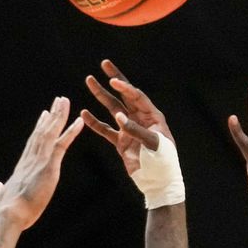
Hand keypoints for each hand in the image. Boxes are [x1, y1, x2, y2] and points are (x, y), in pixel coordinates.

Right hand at [0, 96, 84, 230]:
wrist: (10, 214)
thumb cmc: (6, 212)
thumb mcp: (0, 199)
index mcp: (22, 167)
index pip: (33, 143)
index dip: (39, 128)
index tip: (44, 115)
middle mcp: (30, 158)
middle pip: (42, 132)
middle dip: (51, 115)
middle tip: (58, 100)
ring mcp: (39, 160)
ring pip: (50, 132)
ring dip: (59, 115)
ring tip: (65, 101)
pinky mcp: (49, 166)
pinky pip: (62, 144)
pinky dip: (71, 131)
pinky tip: (79, 121)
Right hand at [80, 59, 172, 175]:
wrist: (159, 183)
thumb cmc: (163, 163)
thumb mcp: (154, 145)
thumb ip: (136, 130)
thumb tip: (118, 116)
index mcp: (153, 117)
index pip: (137, 97)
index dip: (125, 88)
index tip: (113, 80)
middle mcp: (140, 119)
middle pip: (124, 95)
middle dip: (114, 79)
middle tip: (104, 63)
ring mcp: (129, 130)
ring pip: (112, 109)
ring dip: (100, 95)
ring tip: (89, 80)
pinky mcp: (121, 142)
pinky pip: (105, 130)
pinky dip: (94, 123)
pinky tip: (84, 114)